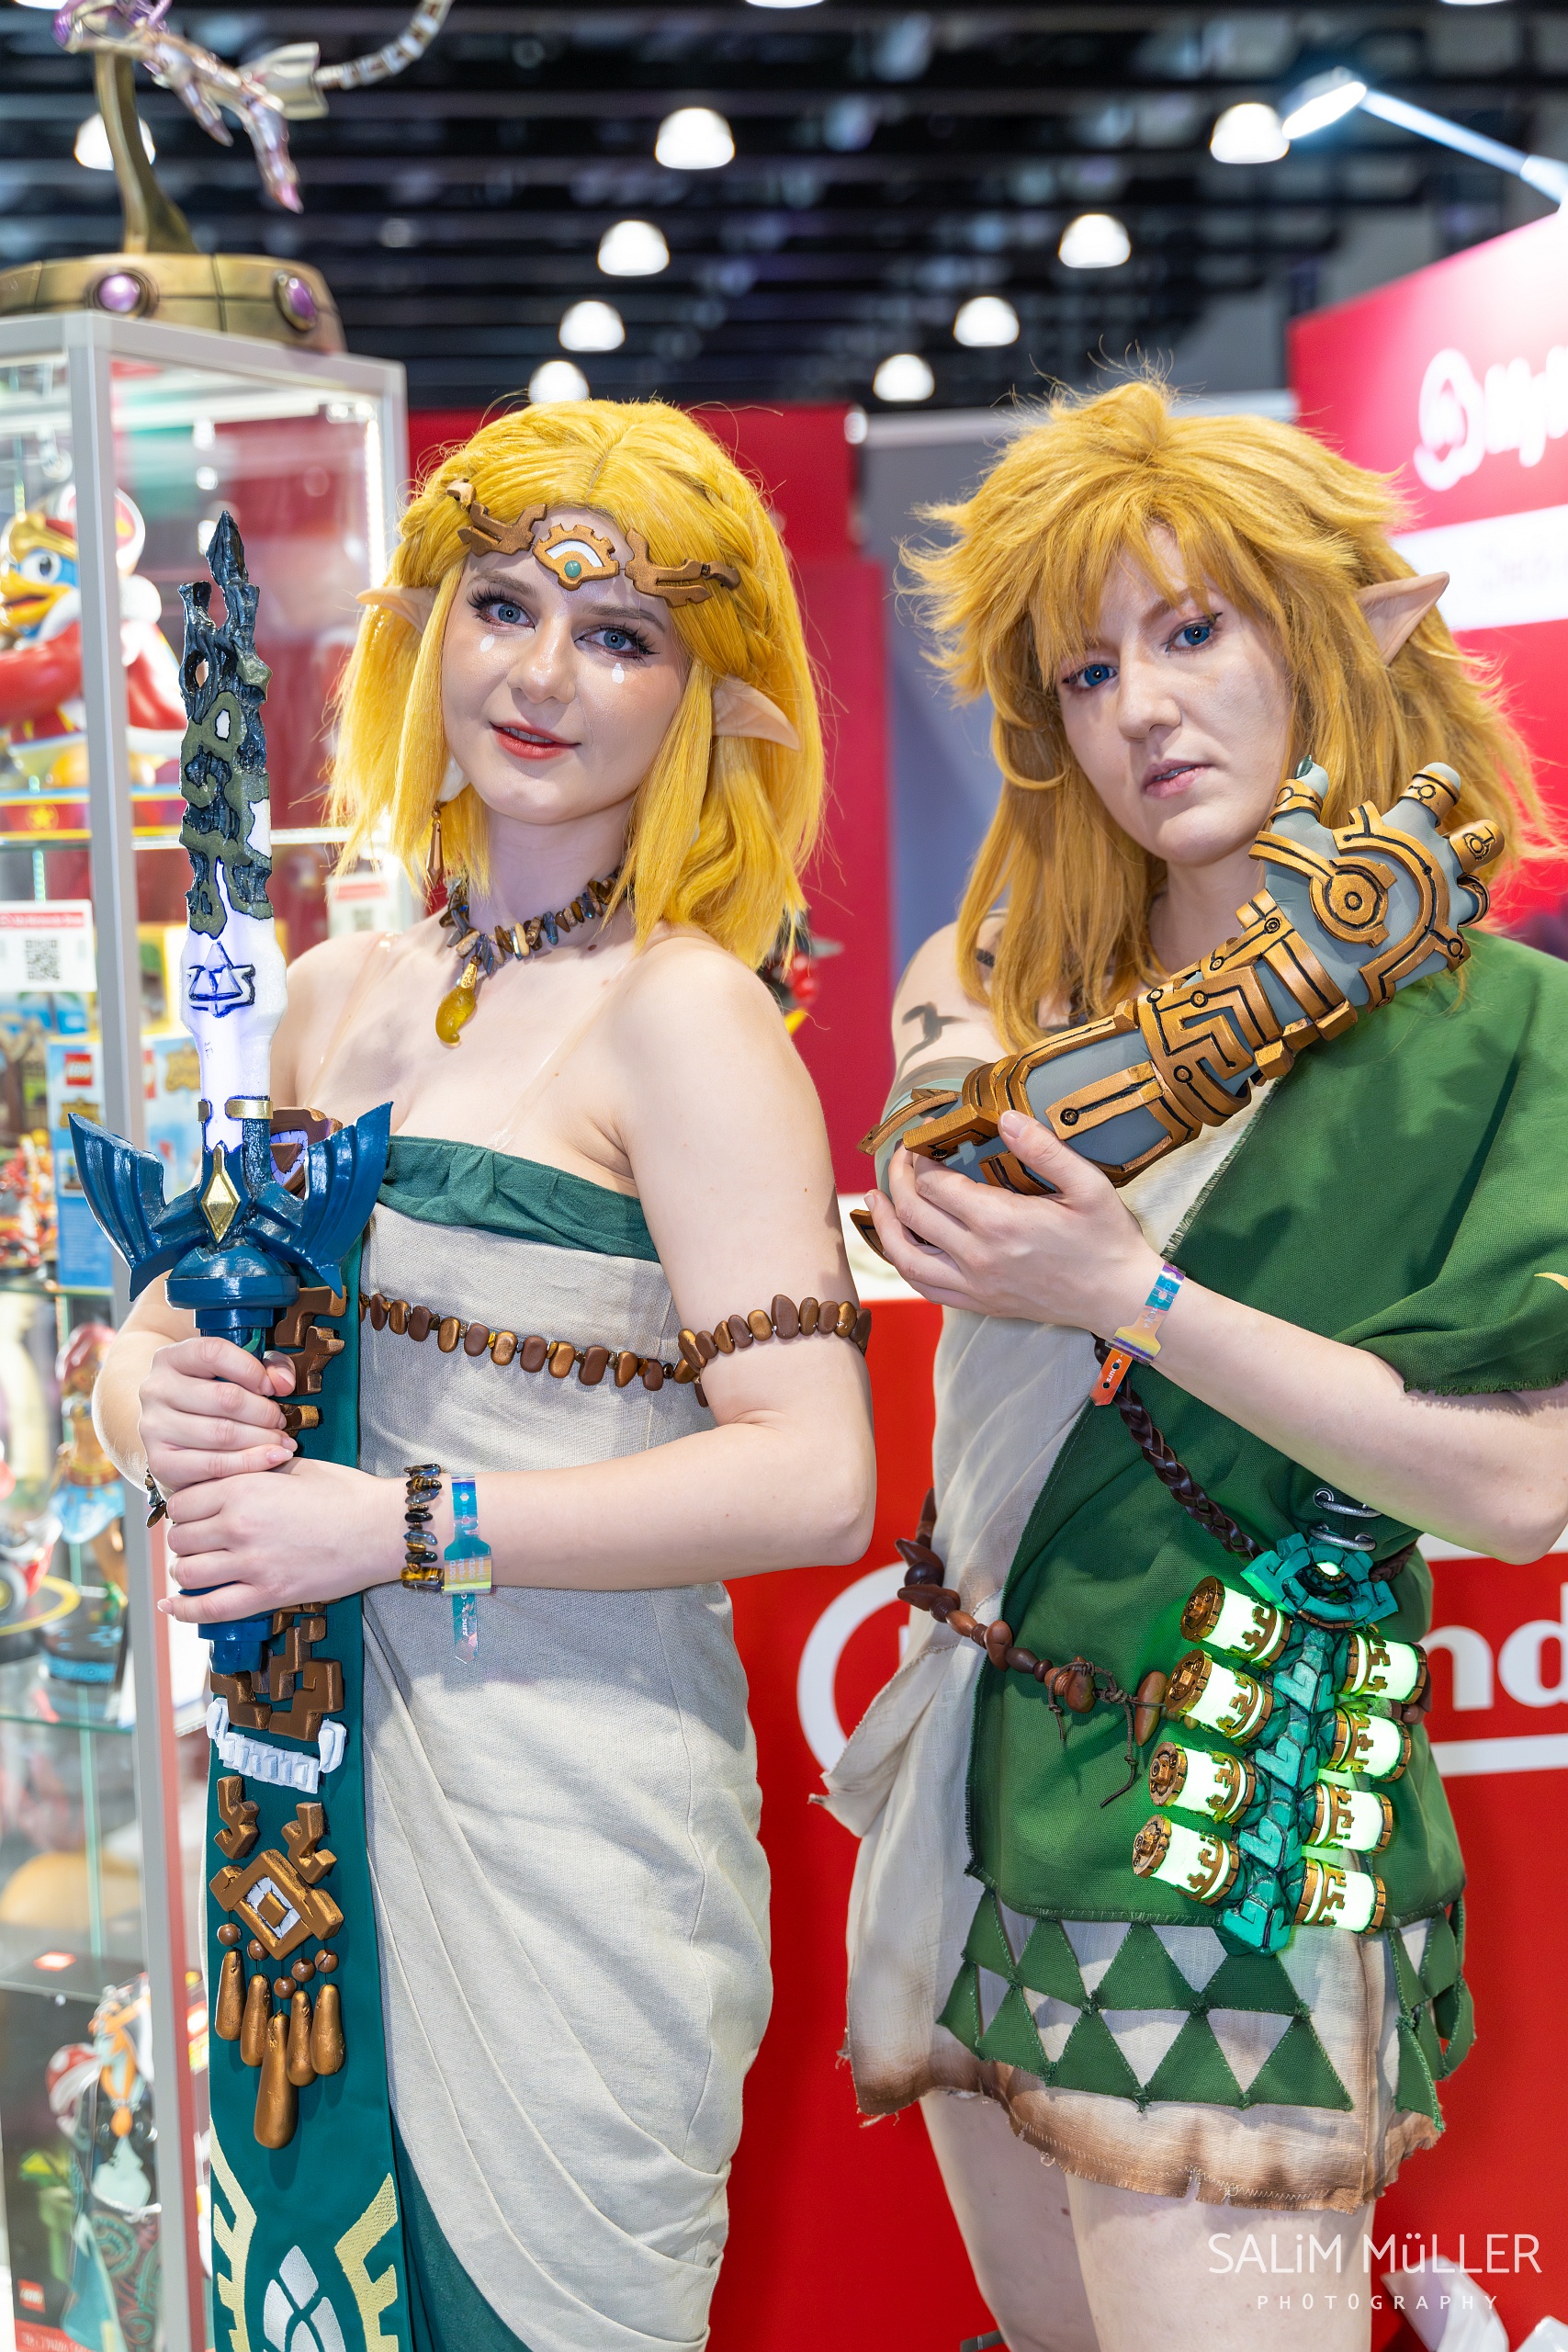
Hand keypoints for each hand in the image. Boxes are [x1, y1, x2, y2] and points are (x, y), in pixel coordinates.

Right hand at [138, 1336, 297, 1494]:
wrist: (175, 1441)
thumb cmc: (211, 1401)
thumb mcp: (237, 1372)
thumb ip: (268, 1366)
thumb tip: (283, 1383)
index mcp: (171, 1358)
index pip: (213, 1352)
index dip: (251, 1369)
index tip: (272, 1387)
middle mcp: (156, 1389)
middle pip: (225, 1397)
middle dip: (264, 1412)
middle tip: (281, 1421)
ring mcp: (154, 1427)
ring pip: (223, 1433)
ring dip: (262, 1439)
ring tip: (282, 1442)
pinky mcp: (161, 1462)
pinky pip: (215, 1464)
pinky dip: (251, 1463)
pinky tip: (272, 1459)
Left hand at [159, 1456, 405, 1621]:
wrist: (381, 1528)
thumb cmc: (346, 1493)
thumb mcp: (295, 1467)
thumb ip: (254, 1471)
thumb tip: (230, 1476)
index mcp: (243, 1488)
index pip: (182, 1503)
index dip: (183, 1510)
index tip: (193, 1515)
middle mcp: (238, 1526)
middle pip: (180, 1539)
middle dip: (184, 1540)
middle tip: (198, 1541)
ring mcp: (251, 1564)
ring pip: (187, 1573)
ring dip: (184, 1571)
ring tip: (194, 1568)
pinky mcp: (267, 1594)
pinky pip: (211, 1609)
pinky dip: (184, 1611)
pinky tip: (171, 1607)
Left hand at [868, 1109, 1160, 1330]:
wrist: (1120, 1298)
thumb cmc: (1107, 1239)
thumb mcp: (1089, 1185)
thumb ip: (1045, 1149)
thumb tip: (1006, 1117)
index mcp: (1001, 1222)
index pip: (937, 1185)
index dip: (922, 1159)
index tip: (923, 1141)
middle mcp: (979, 1256)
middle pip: (915, 1214)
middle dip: (899, 1180)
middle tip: (899, 1158)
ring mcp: (975, 1285)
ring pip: (907, 1257)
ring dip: (885, 1225)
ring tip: (875, 1199)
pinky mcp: (979, 1303)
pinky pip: (925, 1287)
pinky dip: (903, 1264)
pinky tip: (900, 1244)